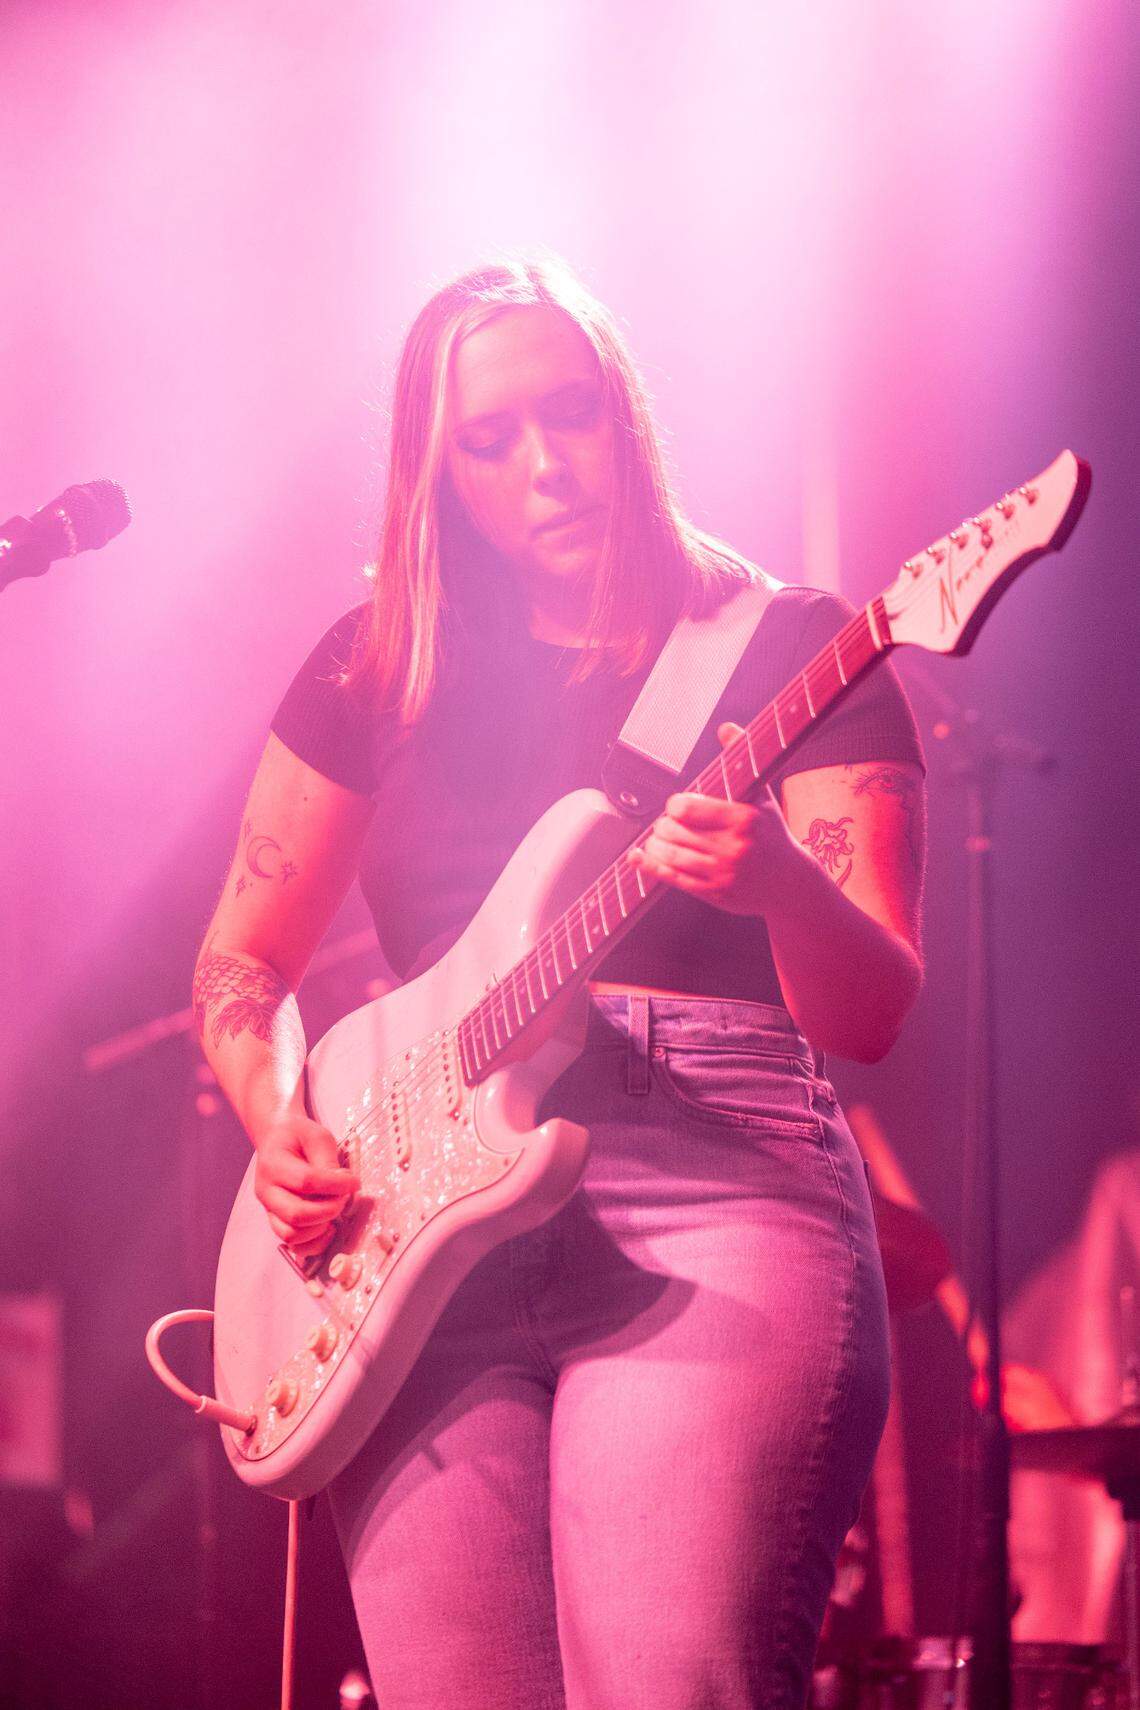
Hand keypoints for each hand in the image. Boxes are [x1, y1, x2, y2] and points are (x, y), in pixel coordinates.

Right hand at [252, 1112, 358, 1256]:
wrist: (277, 1141)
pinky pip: (293, 1244)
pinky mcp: (277, 1221)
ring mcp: (269, 1209)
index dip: (335, 1185)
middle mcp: (266, 1191)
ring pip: (292, 1234)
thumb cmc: (296, 1137)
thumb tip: (343, 1185)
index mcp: (273, 1164)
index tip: (354, 1182)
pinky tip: (328, 1228)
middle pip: (296, 1214)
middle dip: (329, 1209)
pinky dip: (314, 1243)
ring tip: (335, 1209)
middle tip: (345, 1198)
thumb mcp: (316, 1137)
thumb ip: (328, 1161)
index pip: (305, 1181)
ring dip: (321, 1228)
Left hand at [627, 723, 803, 915]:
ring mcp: (723, 873)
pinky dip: (651, 867)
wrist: (790, 883)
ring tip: (657, 839)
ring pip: (671, 855)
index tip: (677, 806)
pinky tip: (638, 858)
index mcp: (743, 819)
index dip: (675, 805)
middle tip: (666, 824)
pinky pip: (674, 879)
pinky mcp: (715, 894)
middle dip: (663, 825)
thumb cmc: (772, 835)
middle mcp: (733, 847)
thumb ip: (741, 760)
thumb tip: (726, 727)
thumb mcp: (762, 797)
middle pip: (675, 831)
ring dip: (655, 845)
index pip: (688, 807)